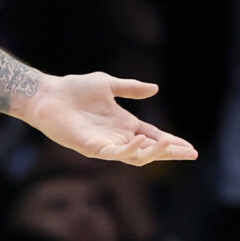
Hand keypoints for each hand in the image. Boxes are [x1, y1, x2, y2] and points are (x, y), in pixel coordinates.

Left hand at [24, 74, 197, 167]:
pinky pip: (113, 153)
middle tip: (190, 153)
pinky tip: (139, 141)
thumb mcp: (108, 84)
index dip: (171, 142)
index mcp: (124, 124)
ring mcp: (105, 144)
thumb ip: (131, 88)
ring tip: (168, 144)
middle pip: (149, 150)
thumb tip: (155, 89)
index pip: (153, 137)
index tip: (190, 148)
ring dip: (153, 152)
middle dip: (170, 152)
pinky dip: (128, 149)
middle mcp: (117, 137)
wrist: (49, 94)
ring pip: (135, 156)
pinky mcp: (90, 147)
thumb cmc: (75, 89)